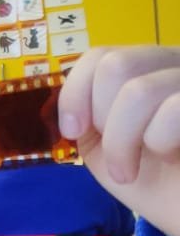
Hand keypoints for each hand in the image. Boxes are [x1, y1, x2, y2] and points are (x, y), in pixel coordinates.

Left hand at [59, 46, 179, 235]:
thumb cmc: (150, 178)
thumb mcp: (103, 144)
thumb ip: (86, 114)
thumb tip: (68, 101)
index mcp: (146, 70)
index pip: (100, 56)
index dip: (75, 93)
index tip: (72, 131)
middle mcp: (175, 64)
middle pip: (116, 65)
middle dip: (102, 119)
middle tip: (115, 155)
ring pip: (139, 90)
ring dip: (122, 142)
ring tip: (129, 171)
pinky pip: (173, 109)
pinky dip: (158, 142)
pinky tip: (171, 159)